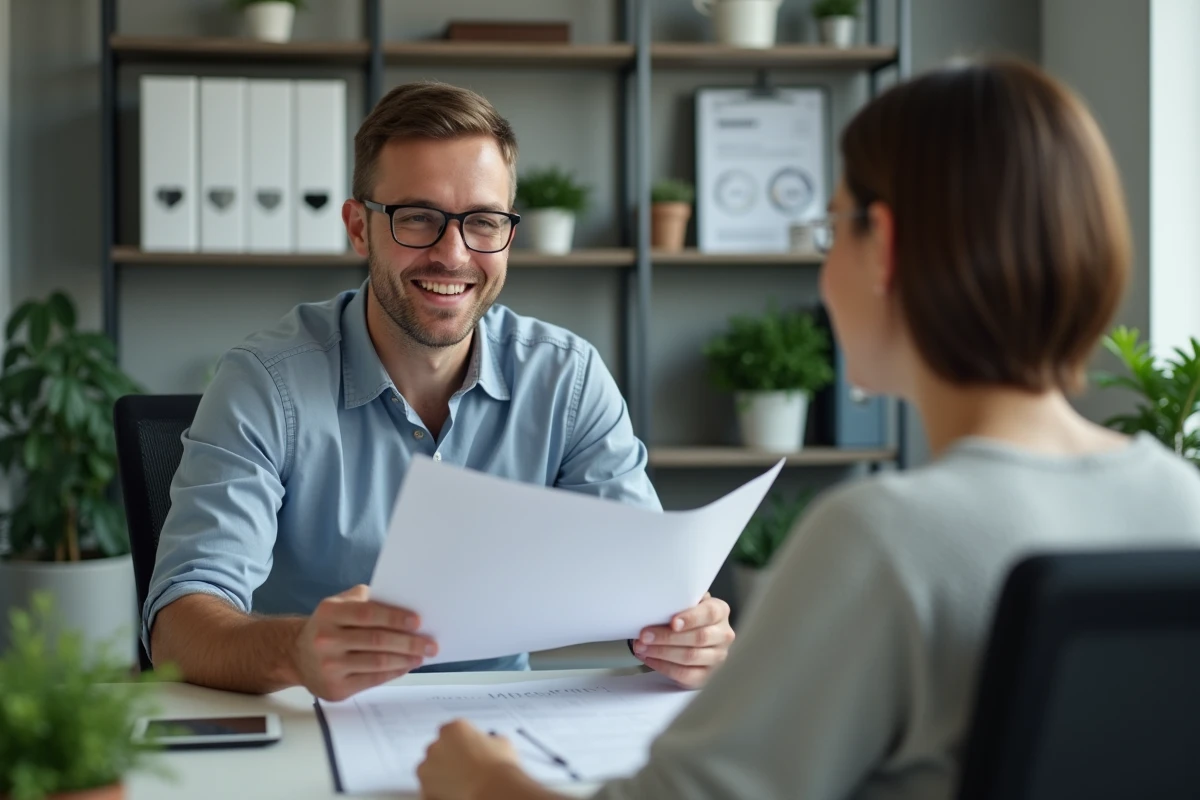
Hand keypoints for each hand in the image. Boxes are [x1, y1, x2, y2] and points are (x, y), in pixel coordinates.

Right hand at [292, 584, 437, 700]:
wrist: (296, 655)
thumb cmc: (328, 625)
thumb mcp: (339, 604)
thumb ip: (366, 599)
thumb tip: (403, 604)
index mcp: (329, 612)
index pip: (368, 613)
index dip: (395, 617)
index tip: (418, 621)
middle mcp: (326, 639)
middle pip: (376, 640)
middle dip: (409, 642)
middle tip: (430, 643)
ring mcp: (329, 666)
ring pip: (377, 662)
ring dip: (405, 659)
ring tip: (422, 655)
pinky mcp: (335, 688)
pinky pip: (372, 680)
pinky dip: (393, 673)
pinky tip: (406, 666)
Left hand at [418, 720, 522, 799]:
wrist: (493, 791)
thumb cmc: (498, 768)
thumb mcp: (502, 743)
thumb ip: (489, 740)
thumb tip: (491, 745)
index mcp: (454, 729)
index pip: (453, 730)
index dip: (464, 741)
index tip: (471, 749)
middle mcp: (436, 746)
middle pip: (439, 748)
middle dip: (450, 756)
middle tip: (467, 767)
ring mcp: (428, 769)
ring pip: (431, 769)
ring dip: (442, 774)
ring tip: (463, 783)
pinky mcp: (426, 790)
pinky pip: (430, 789)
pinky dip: (439, 791)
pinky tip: (455, 793)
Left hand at [632, 592, 733, 688]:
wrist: (692, 635)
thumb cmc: (687, 616)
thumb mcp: (687, 604)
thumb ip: (679, 601)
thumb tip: (659, 602)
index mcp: (720, 611)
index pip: (709, 613)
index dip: (691, 618)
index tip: (672, 622)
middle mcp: (723, 635)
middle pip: (699, 638)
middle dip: (667, 637)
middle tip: (645, 635)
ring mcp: (717, 657)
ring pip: (690, 657)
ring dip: (661, 652)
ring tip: (641, 647)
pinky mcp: (706, 675)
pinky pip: (685, 674)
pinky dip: (663, 667)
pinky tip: (649, 659)